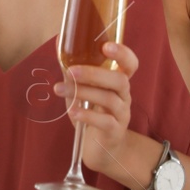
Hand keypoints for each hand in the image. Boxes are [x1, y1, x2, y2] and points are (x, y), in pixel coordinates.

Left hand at [56, 40, 139, 175]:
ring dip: (83, 92)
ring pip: (109, 99)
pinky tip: (72, 112)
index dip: (122, 53)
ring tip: (58, 90)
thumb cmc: (91, 112)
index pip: (130, 64)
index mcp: (118, 81)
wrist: (100, 148)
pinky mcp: (115, 131)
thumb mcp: (80, 89)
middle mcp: (124, 95)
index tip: (105, 46)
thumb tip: (60, 41)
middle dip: (94, 73)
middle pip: (119, 80)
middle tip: (71, 71)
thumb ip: (72, 69)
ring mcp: (122, 114)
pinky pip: (105, 121)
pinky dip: (87, 115)